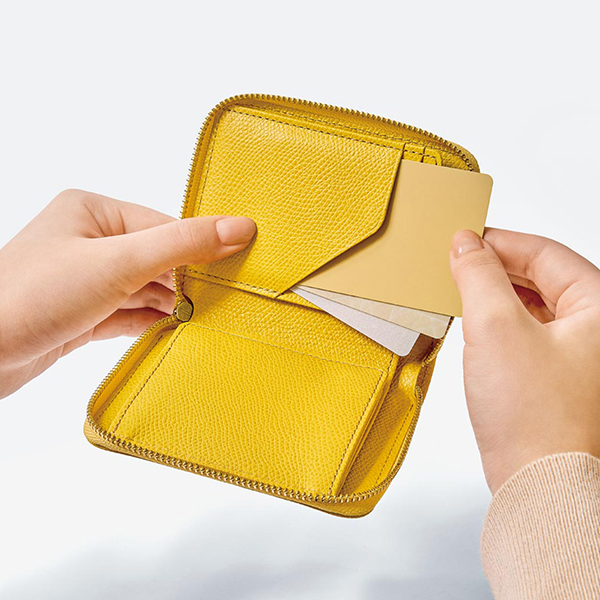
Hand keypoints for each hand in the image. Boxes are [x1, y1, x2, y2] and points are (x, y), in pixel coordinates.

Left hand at [0, 190, 255, 398]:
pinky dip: (152, 322)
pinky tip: (175, 332)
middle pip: (158, 258)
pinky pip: (130, 313)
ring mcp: (86, 280)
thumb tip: (240, 227)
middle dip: (187, 282)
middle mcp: (89, 241)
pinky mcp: (83, 315)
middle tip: (222, 303)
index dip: (201, 249)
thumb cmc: (34, 295)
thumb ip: (182, 244)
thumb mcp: (119, 262)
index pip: (165, 226)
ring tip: (203, 320)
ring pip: (146, 288)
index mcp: (94, 211)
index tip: (236, 272)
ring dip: (172, 305)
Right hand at [450, 228, 599, 492]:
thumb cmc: (535, 417)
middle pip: (541, 276)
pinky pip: (527, 331)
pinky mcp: (558, 375)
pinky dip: (499, 322)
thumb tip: (466, 244)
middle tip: (455, 265)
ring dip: (494, 295)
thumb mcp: (496, 327)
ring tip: (459, 292)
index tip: (462, 240)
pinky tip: (474, 324)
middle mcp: (596, 328)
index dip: (499, 242)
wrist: (540, 483)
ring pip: (532, 303)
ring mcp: (579, 353)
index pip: (545, 252)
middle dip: (495, 268)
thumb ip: (479, 275)